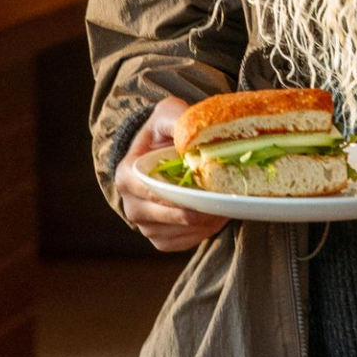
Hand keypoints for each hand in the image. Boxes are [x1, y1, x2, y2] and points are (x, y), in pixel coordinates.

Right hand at [114, 97, 230, 251]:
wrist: (159, 153)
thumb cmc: (164, 133)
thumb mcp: (168, 115)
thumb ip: (176, 119)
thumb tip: (190, 133)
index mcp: (128, 176)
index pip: (154, 192)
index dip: (183, 194)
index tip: (210, 189)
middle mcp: (131, 204)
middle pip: (171, 215)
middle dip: (202, 208)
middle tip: (228, 198)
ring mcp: (144, 224)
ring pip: (180, 231)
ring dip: (207, 221)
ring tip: (226, 204)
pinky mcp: (159, 238)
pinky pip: (184, 242)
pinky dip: (204, 232)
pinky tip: (216, 215)